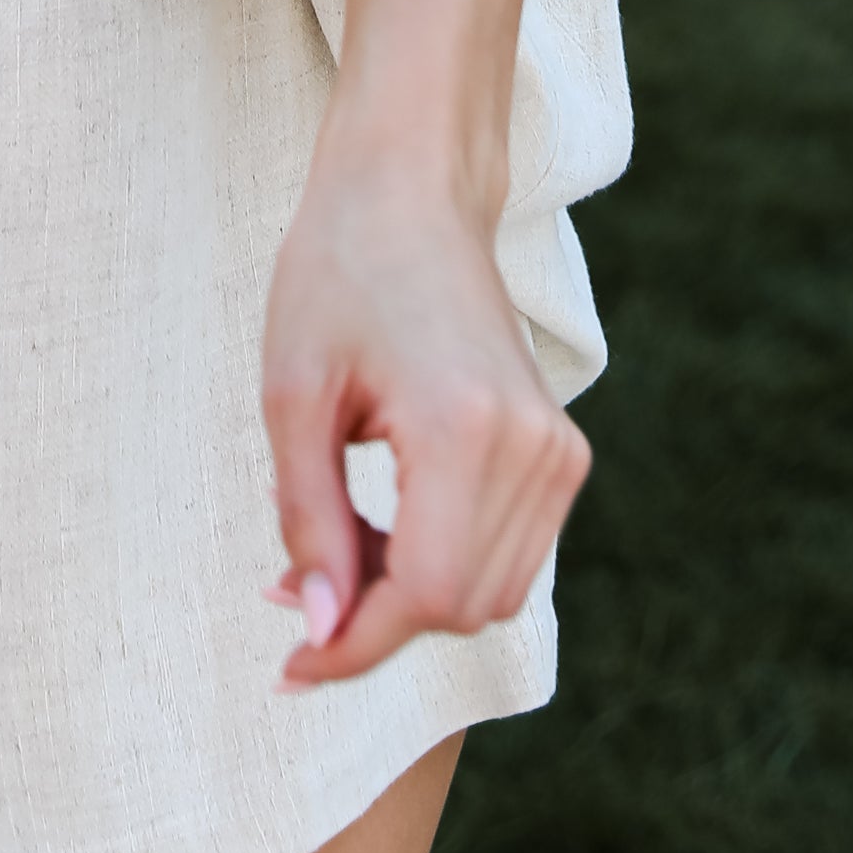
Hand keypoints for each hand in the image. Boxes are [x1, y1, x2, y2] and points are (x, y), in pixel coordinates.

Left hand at [261, 138, 590, 689]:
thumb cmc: (337, 272)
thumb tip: (322, 635)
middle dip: (374, 618)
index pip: (427, 596)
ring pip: (490, 595)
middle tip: (295, 575)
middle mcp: (535, 446)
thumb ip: (309, 524)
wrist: (412, 191)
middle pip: (460, 608)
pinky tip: (383, 521)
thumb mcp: (292, 397)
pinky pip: (510, 556)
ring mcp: (560, 449)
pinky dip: (444, 564)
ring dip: (408, 595)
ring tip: (336, 535)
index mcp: (468, 426)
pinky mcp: (562, 450)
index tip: (290, 661)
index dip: (354, 644)